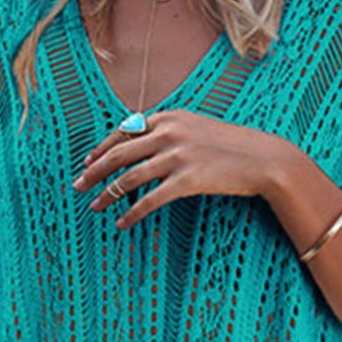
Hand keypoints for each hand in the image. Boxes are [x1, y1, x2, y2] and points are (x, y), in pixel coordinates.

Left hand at [72, 110, 296, 229]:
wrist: (265, 158)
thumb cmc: (233, 146)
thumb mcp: (199, 128)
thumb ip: (172, 132)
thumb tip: (147, 145)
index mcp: (170, 117)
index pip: (124, 131)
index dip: (102, 148)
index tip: (88, 161)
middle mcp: (169, 133)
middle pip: (118, 153)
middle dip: (93, 171)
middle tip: (77, 185)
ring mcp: (177, 156)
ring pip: (128, 177)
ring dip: (106, 193)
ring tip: (94, 206)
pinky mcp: (187, 180)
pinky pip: (150, 200)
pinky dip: (132, 213)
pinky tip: (121, 223)